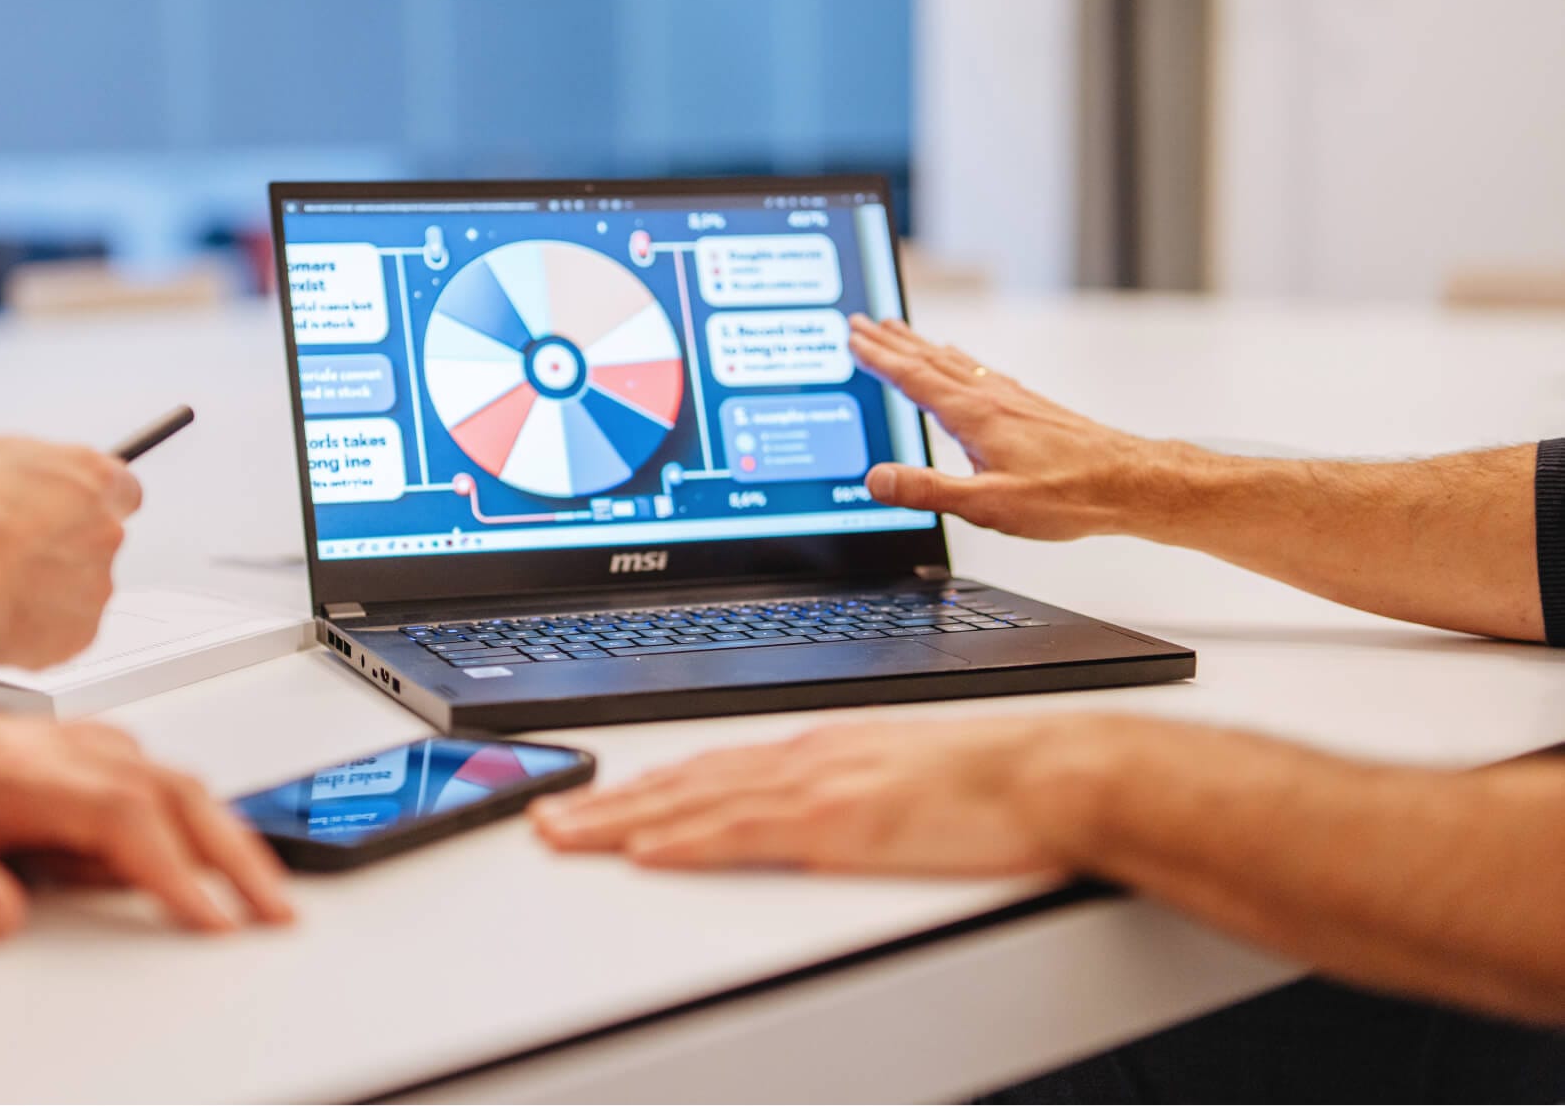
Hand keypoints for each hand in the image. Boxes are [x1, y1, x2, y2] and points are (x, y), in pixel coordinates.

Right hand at [0, 437, 140, 664]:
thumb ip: (20, 467)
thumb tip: (11, 475)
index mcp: (90, 478)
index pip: (121, 490)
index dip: (86, 501)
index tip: (65, 508)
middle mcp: (104, 530)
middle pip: (96, 541)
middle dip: (60, 547)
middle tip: (13, 551)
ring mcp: (95, 584)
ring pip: (79, 588)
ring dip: (47, 589)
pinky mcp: (79, 632)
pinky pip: (62, 631)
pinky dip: (35, 628)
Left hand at [0, 710, 293, 936]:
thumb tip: (4, 916)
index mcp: (10, 772)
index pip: (122, 815)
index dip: (174, 869)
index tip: (211, 919)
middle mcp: (52, 748)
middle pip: (172, 789)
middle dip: (235, 852)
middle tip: (273, 909)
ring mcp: (68, 741)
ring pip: (172, 776)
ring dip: (226, 831)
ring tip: (260, 886)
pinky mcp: (73, 746)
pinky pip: (153, 771)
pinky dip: (195, 809)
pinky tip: (206, 842)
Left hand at [532, 715, 1136, 875]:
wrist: (1052, 771)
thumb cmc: (994, 780)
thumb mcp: (897, 778)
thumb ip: (844, 792)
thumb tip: (804, 816)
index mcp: (817, 749)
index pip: (707, 768)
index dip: (641, 786)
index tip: (591, 799)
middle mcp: (804, 756)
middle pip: (683, 780)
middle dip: (608, 802)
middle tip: (546, 817)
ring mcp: (818, 784)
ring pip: (695, 801)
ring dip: (622, 819)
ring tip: (566, 834)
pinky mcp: (839, 820)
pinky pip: (746, 831)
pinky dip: (690, 839)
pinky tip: (646, 850)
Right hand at [847, 314, 1184, 540]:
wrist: (1128, 483)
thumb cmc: (1067, 494)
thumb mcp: (987, 504)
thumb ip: (928, 491)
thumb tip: (878, 479)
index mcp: (973, 415)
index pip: (913, 378)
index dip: (878, 357)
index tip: (852, 336)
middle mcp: (990, 397)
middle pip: (929, 359)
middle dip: (891, 340)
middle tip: (863, 321)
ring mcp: (1012, 398)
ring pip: (954, 362)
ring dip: (920, 345)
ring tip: (899, 331)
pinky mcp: (1029, 406)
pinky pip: (979, 371)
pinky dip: (955, 359)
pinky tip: (959, 362)